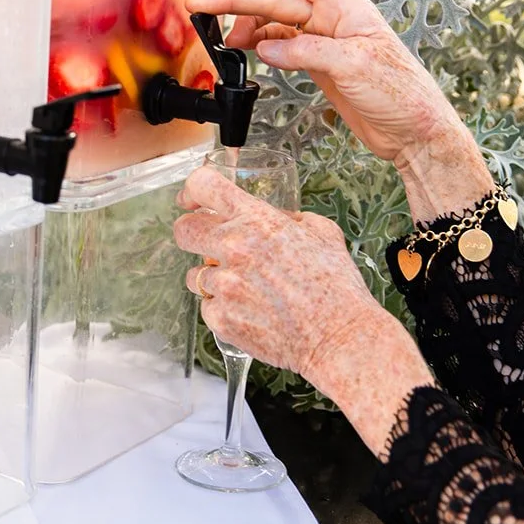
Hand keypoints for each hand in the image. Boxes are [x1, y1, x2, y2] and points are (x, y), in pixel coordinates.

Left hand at [174, 165, 433, 455]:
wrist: (339, 337)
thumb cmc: (336, 288)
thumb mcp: (322, 232)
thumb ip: (288, 218)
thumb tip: (272, 217)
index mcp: (258, 221)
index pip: (205, 186)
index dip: (192, 191)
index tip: (191, 200)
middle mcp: (235, 248)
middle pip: (183, 230)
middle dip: (194, 236)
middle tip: (210, 247)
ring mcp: (225, 285)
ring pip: (195, 275)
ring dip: (215, 279)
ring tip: (248, 291)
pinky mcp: (220, 318)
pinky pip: (208, 307)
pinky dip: (224, 309)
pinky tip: (252, 312)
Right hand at [187, 0, 492, 220]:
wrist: (414, 132)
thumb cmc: (401, 93)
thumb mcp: (355, 66)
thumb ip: (308, 53)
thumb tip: (266, 48)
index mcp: (346, 7)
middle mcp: (333, 19)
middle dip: (237, 0)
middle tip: (202, 6)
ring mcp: (324, 42)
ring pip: (275, 24)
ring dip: (247, 27)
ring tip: (223, 39)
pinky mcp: (320, 66)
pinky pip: (282, 48)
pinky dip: (261, 49)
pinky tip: (247, 54)